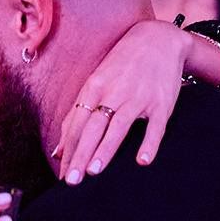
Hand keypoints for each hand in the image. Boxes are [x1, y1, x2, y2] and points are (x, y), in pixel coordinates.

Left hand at [55, 20, 192, 183]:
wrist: (158, 39)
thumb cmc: (121, 66)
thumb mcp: (95, 85)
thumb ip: (75, 118)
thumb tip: (58, 152)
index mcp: (94, 88)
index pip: (77, 124)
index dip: (69, 151)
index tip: (62, 175)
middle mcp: (114, 92)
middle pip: (93, 127)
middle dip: (81, 154)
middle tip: (72, 181)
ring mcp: (138, 96)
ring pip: (119, 125)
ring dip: (106, 149)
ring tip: (94, 172)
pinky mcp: (161, 102)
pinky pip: (155, 125)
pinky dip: (149, 143)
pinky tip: (142, 161)